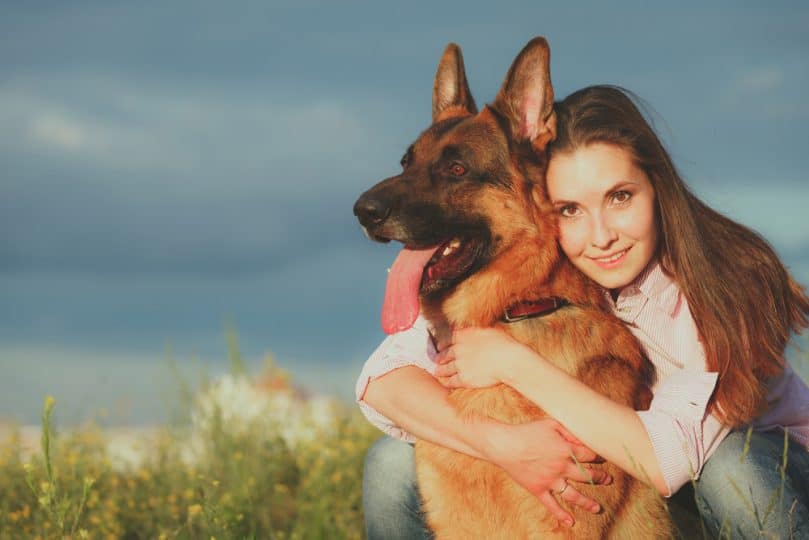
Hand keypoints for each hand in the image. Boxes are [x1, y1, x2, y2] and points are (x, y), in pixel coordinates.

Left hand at [434, 327, 534, 388]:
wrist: (508, 360)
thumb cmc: (503, 344)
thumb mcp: (489, 329)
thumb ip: (477, 329)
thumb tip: (474, 326)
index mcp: (464, 336)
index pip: (448, 339)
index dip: (443, 344)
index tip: (440, 346)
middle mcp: (458, 349)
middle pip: (445, 354)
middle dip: (440, 357)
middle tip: (437, 359)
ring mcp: (460, 364)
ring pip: (445, 368)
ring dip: (441, 370)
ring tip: (437, 372)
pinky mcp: (464, 378)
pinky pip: (451, 381)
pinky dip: (447, 382)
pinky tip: (445, 383)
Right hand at [482, 419, 610, 526]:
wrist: (504, 444)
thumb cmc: (526, 431)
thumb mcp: (550, 423)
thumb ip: (569, 431)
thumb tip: (583, 439)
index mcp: (565, 450)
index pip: (589, 455)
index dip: (598, 456)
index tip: (601, 457)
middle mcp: (561, 467)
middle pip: (587, 476)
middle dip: (600, 477)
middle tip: (607, 479)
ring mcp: (550, 481)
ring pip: (574, 495)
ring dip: (588, 502)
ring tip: (597, 508)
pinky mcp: (538, 490)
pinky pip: (552, 505)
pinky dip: (561, 514)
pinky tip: (570, 522)